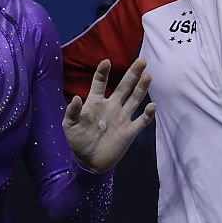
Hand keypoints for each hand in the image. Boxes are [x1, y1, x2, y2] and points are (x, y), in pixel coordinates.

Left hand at [62, 58, 155, 172]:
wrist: (89, 162)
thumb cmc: (77, 141)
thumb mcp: (69, 126)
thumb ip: (72, 112)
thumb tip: (76, 98)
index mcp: (95, 102)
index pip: (99, 83)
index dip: (103, 72)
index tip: (106, 62)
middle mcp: (111, 106)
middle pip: (124, 87)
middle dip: (132, 74)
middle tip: (141, 61)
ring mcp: (121, 118)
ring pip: (134, 99)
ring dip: (141, 88)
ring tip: (148, 76)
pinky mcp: (129, 131)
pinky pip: (141, 121)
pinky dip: (147, 114)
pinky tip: (152, 105)